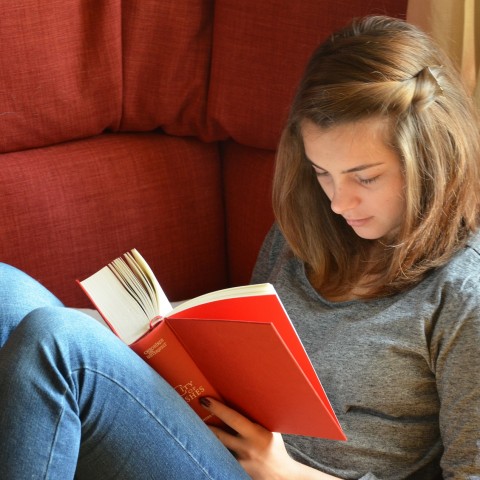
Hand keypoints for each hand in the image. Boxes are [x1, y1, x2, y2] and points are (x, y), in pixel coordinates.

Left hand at [200, 397, 339, 479]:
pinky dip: (212, 450)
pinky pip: (221, 457)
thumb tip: (245, 396)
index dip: (218, 409)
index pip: (233, 419)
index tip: (205, 399)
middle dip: (204, 423)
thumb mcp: (271, 429)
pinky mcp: (235, 470)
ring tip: (192, 427)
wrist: (281, 476)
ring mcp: (239, 461)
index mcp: (257, 434)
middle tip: (192, 410)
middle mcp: (246, 448)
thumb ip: (258, 418)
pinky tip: (203, 444)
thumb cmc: (275, 447)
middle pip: (219, 434)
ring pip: (217, 446)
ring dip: (205, 437)